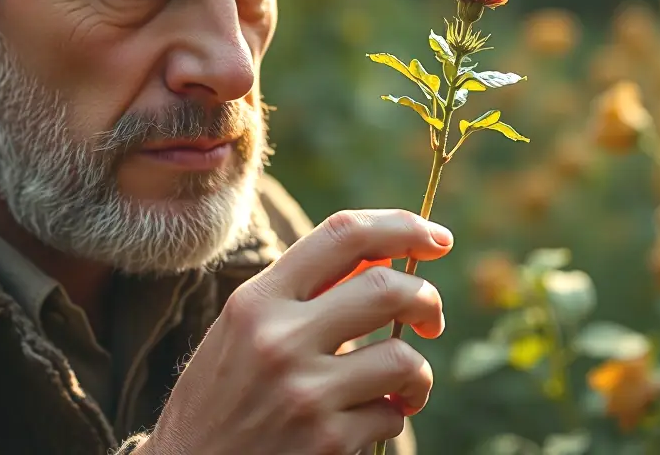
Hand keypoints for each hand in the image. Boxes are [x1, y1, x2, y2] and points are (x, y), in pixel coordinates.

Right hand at [143, 209, 451, 454]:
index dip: (402, 226)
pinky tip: (368, 423)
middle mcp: (279, 339)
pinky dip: (392, 417)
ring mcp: (304, 393)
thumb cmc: (223, 396)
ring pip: (403, 359)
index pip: (343, 235)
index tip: (436, 237)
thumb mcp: (244, 329)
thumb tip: (388, 256)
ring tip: (404, 387)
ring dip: (417, 374)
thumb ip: (305, 292)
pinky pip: (391, 416)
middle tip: (430, 318)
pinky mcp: (326, 442)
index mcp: (257, 300)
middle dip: (426, 300)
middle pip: (388, 288)